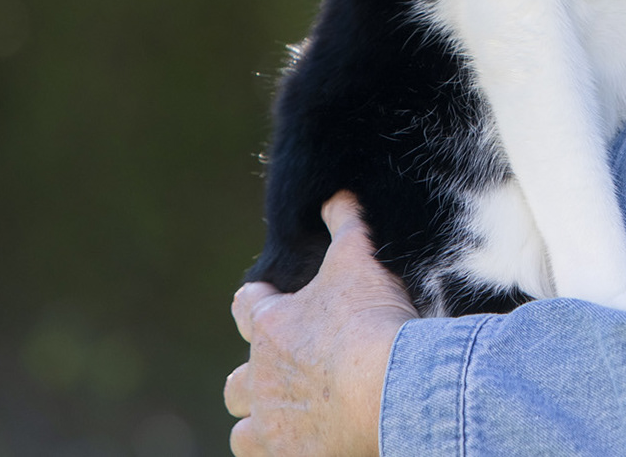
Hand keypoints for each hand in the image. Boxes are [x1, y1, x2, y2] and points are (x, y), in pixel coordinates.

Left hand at [226, 193, 417, 456]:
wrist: (388, 388)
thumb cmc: (369, 320)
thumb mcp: (360, 260)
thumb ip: (346, 225)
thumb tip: (336, 195)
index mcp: (271, 326)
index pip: (246, 307)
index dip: (257, 303)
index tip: (267, 302)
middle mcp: (260, 378)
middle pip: (236, 383)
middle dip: (255, 379)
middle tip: (289, 377)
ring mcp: (272, 425)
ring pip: (243, 433)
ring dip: (260, 426)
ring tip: (288, 424)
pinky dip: (285, 454)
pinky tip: (308, 448)